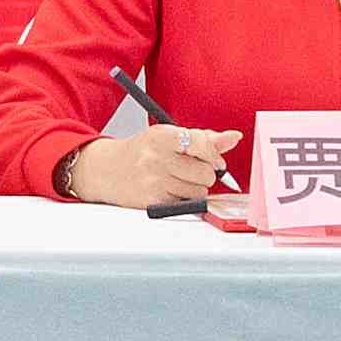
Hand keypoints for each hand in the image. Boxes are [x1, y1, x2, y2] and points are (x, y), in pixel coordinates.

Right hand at [60, 122, 236, 207]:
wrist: (106, 169)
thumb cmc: (142, 152)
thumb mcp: (168, 137)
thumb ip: (203, 138)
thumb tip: (234, 137)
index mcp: (161, 136)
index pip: (201, 143)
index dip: (213, 155)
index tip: (214, 159)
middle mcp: (156, 157)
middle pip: (205, 173)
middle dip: (204, 173)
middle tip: (190, 170)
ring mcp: (153, 181)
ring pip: (199, 191)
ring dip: (194, 188)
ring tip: (177, 180)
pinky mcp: (152, 201)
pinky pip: (186, 204)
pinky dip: (183, 200)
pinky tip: (169, 191)